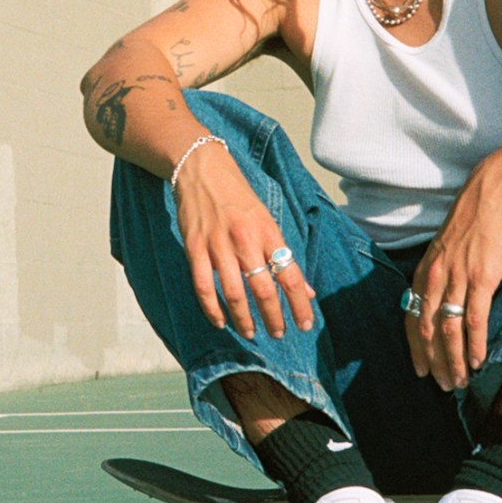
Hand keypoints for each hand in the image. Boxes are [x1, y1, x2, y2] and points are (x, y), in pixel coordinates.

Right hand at [173, 142, 314, 338]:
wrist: (201, 168)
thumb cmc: (238, 196)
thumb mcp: (267, 220)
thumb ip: (283, 255)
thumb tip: (307, 290)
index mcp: (268, 231)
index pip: (289, 274)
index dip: (299, 303)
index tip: (306, 325)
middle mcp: (245, 239)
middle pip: (263, 288)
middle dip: (273, 317)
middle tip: (278, 334)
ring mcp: (218, 244)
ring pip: (234, 292)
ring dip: (244, 319)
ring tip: (251, 333)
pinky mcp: (195, 247)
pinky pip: (203, 286)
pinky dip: (212, 309)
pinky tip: (220, 321)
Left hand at [406, 146, 501, 389]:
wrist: (493, 195)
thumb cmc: (473, 221)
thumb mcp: (446, 249)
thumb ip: (441, 275)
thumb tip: (444, 301)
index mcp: (425, 271)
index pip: (411, 317)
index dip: (415, 347)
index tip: (420, 370)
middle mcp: (435, 277)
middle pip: (427, 329)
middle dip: (433, 362)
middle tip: (442, 386)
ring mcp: (457, 278)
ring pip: (449, 329)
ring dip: (454, 360)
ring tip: (460, 382)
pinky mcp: (482, 278)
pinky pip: (475, 318)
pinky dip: (475, 344)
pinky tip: (479, 362)